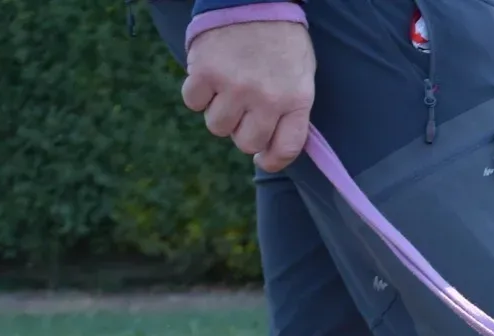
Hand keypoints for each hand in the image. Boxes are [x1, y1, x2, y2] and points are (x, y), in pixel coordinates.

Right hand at [182, 20, 314, 172]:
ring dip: (219, 113)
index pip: (285, 149)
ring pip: (217, 127)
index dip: (271, 161)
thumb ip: (290, 113)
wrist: (255, 0)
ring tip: (227, 89)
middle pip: (245, 143)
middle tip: (243, 110)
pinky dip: (198, 94)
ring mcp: (234, 86)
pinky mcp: (205, 72)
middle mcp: (266, 98)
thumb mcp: (301, 78)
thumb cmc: (281, 43)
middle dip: (243, 131)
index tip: (262, 159)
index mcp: (295, 101)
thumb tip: (270, 148)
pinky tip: (209, 77)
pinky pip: (193, 102)